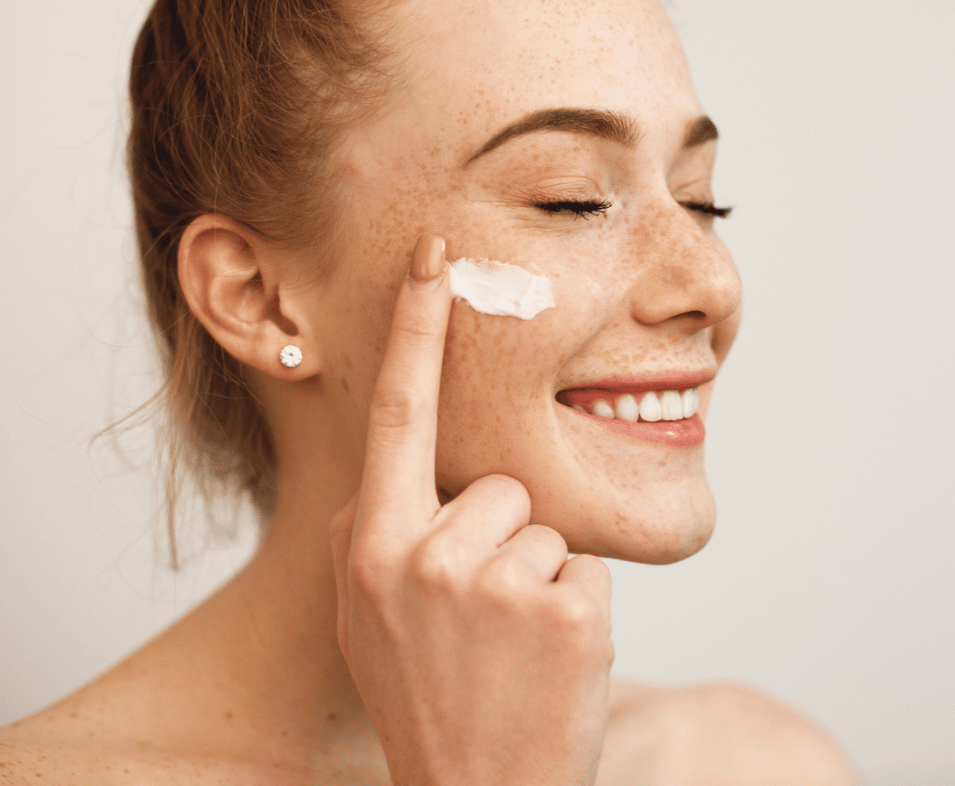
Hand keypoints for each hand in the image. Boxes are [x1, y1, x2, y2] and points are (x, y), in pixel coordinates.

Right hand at [330, 234, 613, 785]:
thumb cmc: (427, 699)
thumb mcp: (370, 614)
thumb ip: (383, 533)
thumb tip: (394, 472)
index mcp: (370, 543)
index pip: (397, 412)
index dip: (414, 327)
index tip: (434, 256)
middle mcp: (421, 552)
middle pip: (500, 484)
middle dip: (503, 541)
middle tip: (481, 625)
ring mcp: (492, 581)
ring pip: (546, 526)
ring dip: (539, 581)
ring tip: (509, 649)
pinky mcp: (561, 608)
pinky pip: (584, 570)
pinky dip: (576, 613)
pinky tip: (546, 664)